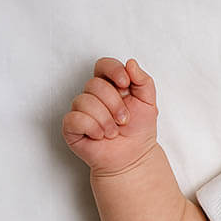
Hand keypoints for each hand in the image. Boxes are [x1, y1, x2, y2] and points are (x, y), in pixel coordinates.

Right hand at [62, 57, 158, 173]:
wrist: (134, 157)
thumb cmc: (139, 130)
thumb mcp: (149, 103)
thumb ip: (144, 81)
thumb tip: (130, 63)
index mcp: (110, 85)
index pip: (103, 65)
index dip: (113, 71)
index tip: (125, 84)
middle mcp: (92, 95)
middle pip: (94, 84)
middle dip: (114, 105)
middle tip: (124, 120)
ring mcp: (80, 110)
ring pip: (84, 101)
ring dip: (106, 120)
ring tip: (113, 132)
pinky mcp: (71, 126)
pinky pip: (75, 118)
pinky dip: (92, 128)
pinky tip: (100, 136)